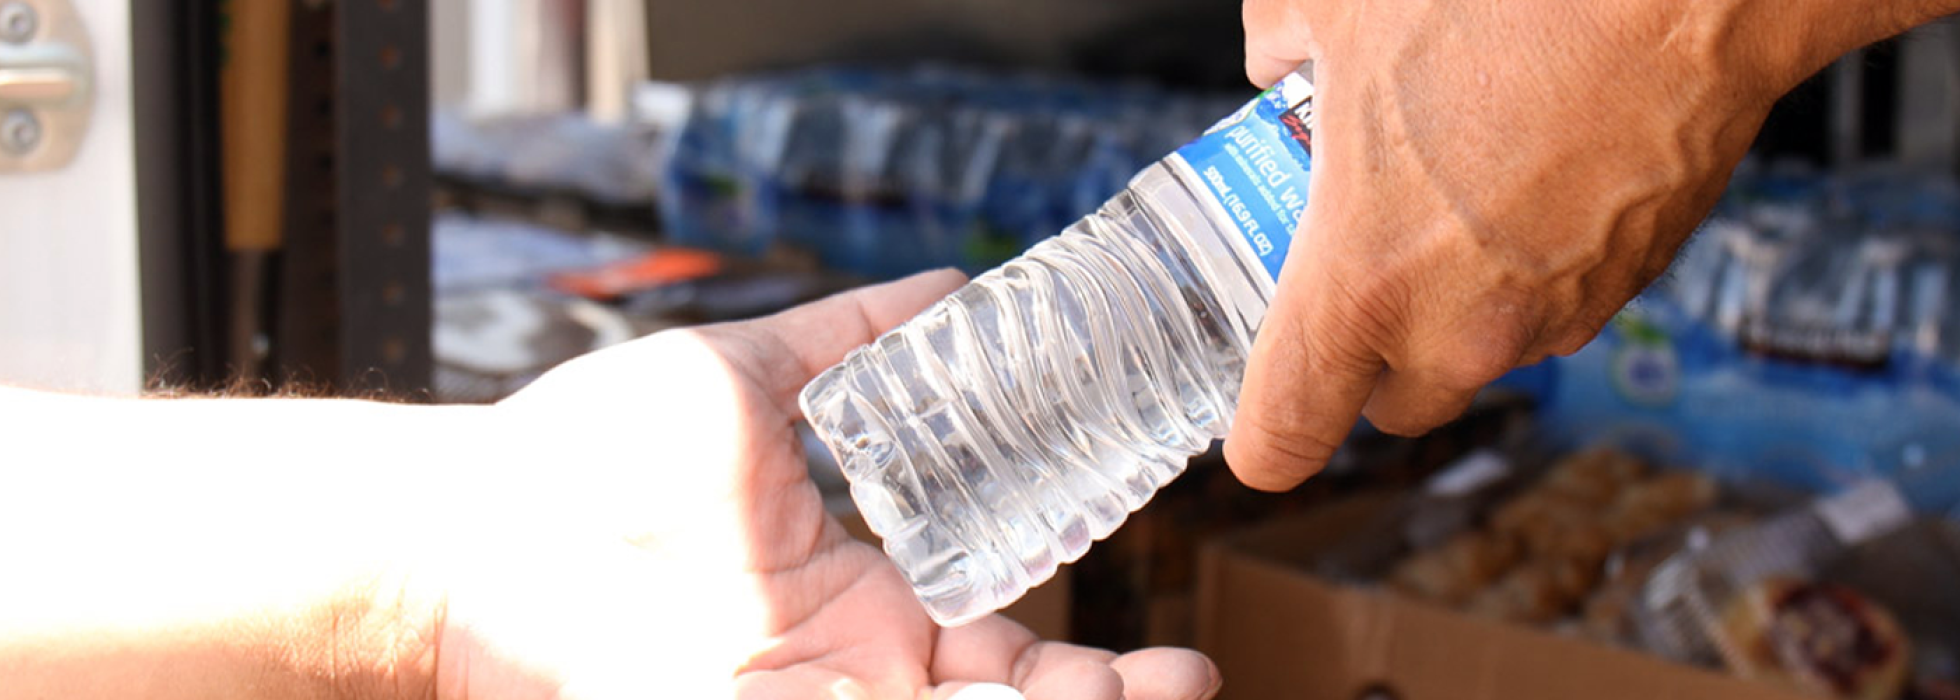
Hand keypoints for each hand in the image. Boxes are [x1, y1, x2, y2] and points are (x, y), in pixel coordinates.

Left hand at [446, 270, 1218, 699]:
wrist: (475, 535)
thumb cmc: (590, 456)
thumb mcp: (744, 380)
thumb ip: (846, 341)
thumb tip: (944, 284)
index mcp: (867, 594)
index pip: (1009, 644)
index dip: (1090, 663)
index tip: (1168, 655)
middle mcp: (853, 668)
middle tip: (1181, 688)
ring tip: (1143, 698)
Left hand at [1223, 0, 1946, 489]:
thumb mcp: (1337, 1)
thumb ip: (1277, 44)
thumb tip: (1275, 60)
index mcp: (1362, 282)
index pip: (1286, 434)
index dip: (1263, 443)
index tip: (1256, 424)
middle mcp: (1459, 327)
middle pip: (1391, 406)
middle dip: (1366, 358)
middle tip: (1352, 265)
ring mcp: (1552, 316)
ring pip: (1478, 354)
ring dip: (1455, 305)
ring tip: (1448, 193)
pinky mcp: (1625, 286)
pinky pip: (1551, 307)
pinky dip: (1528, 268)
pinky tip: (1526, 176)